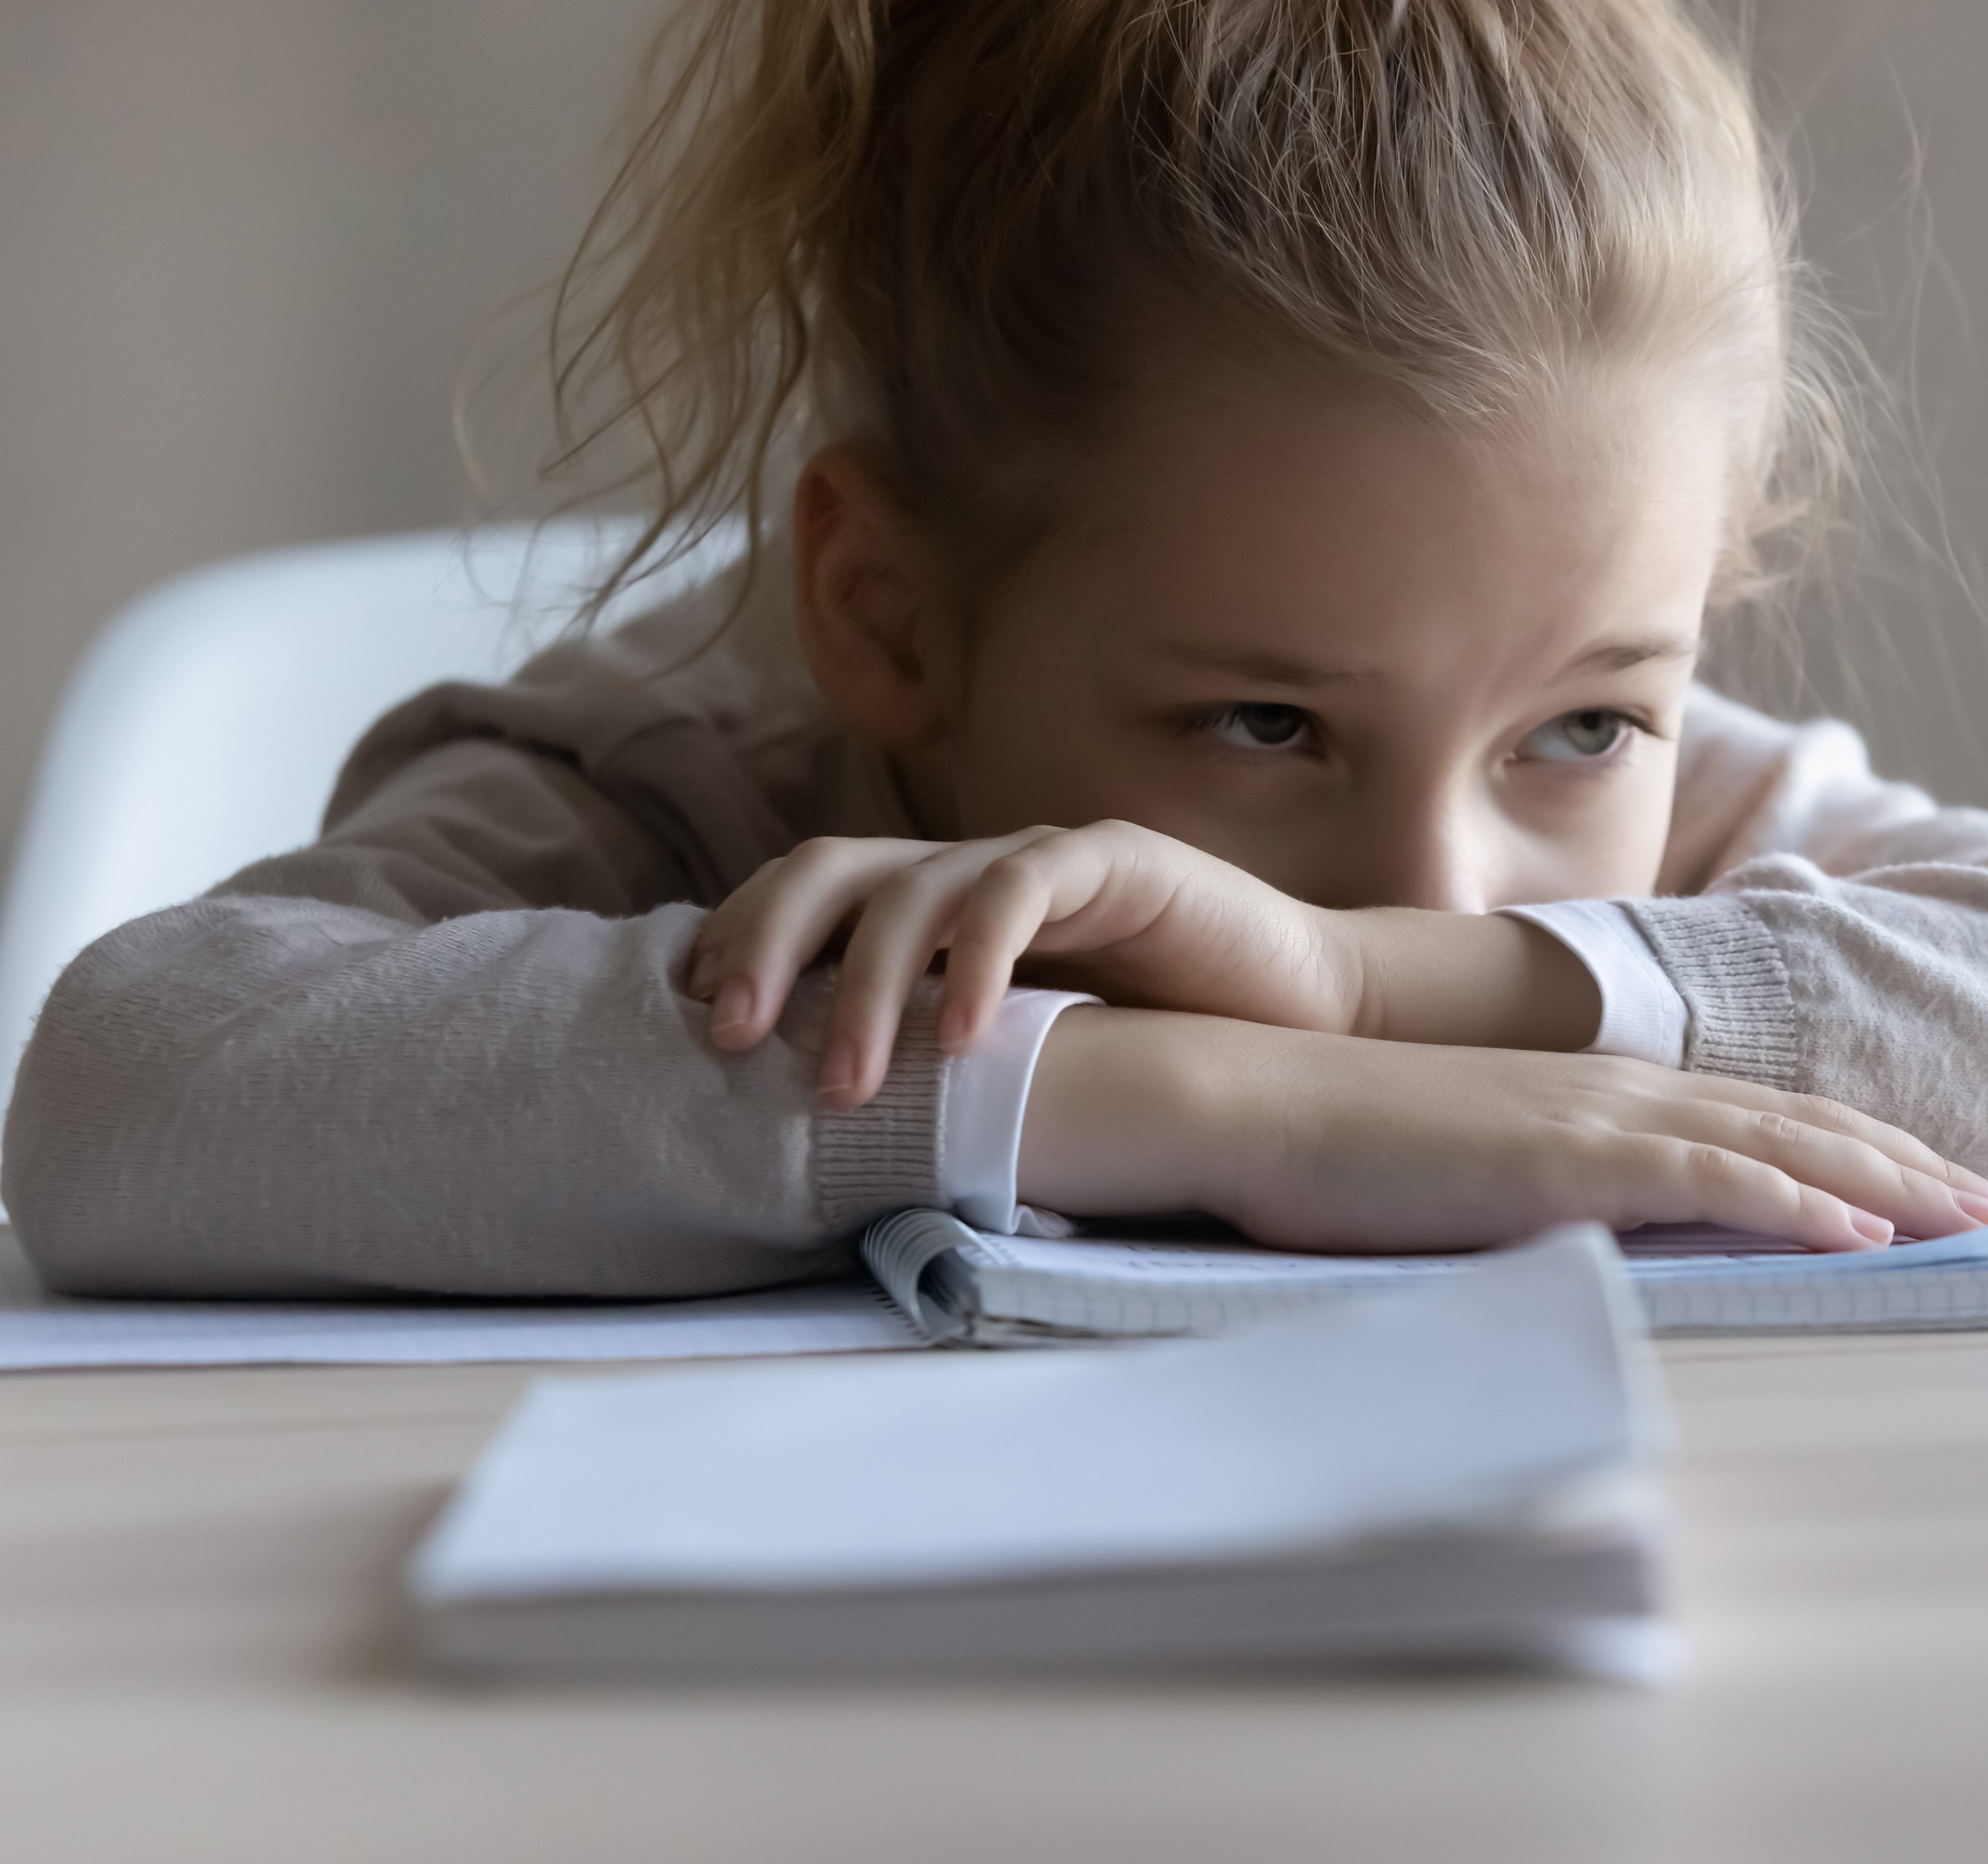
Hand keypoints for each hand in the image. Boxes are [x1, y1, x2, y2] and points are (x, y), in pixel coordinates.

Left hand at [688, 822, 1360, 1105]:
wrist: (1299, 1011)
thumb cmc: (1151, 1046)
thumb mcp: (1011, 1058)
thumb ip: (925, 1061)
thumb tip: (804, 1130)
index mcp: (933, 907)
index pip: (803, 896)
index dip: (737, 941)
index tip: (687, 1021)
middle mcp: (971, 870)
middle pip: (828, 872)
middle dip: (764, 946)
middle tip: (728, 1038)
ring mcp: (1040, 857)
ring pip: (912, 890)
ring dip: (862, 987)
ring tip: (844, 1085)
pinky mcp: (1115, 861)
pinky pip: (1022, 892)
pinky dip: (980, 961)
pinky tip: (965, 1038)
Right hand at [1017, 1008, 1987, 1254]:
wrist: (1250, 1095)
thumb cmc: (1337, 1141)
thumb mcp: (1466, 1162)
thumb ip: (1543, 1181)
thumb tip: (1590, 1225)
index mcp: (1597, 1089)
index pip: (1759, 1115)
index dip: (1858, 1147)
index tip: (1934, 1183)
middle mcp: (1619, 1089)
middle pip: (1803, 1121)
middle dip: (1918, 1165)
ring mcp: (1598, 1117)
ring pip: (1787, 1145)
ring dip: (1898, 1183)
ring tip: (1986, 1220)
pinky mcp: (1567, 1160)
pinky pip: (1713, 1181)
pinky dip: (1802, 1204)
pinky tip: (1869, 1233)